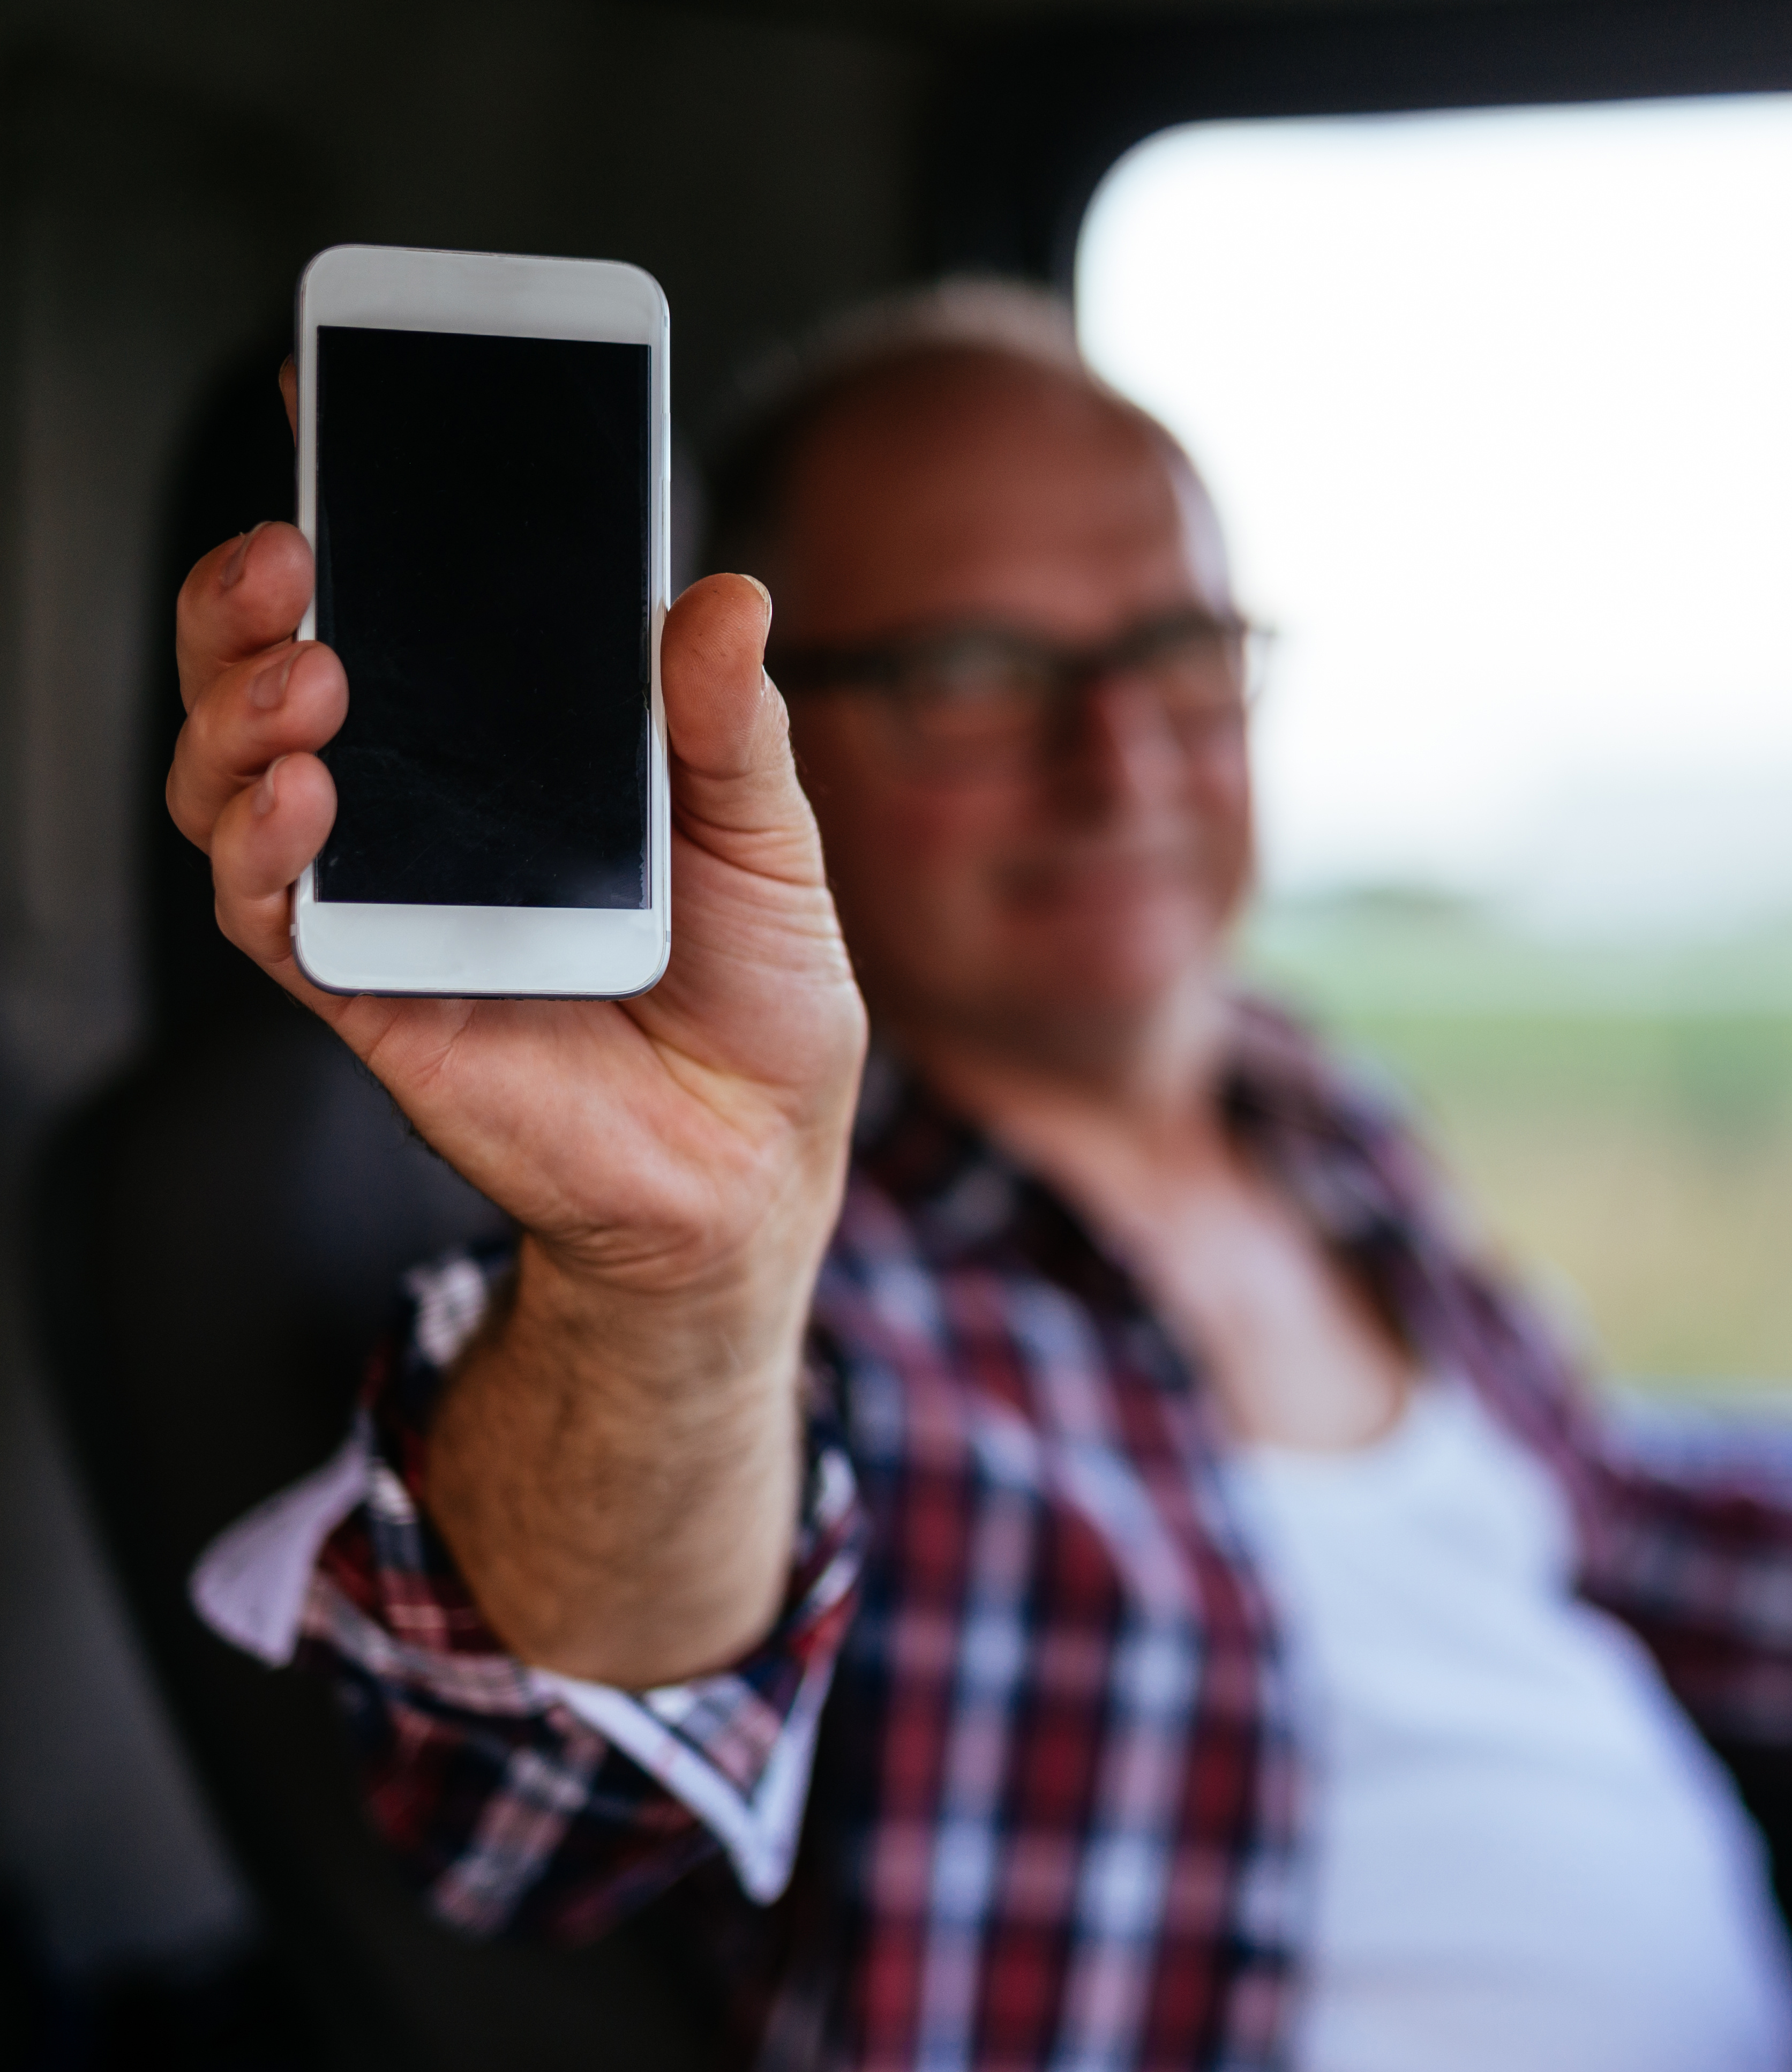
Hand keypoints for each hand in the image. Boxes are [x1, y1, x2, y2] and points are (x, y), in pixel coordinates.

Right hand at [165, 366, 868, 1681]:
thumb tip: (726, 592)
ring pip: (237, 778)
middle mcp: (433, 812)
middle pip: (276, 674)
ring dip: (241, 709)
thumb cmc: (762, 1000)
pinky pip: (267, 908)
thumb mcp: (772, 841)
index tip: (323, 404)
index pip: (409, 613)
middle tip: (293, 553)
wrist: (754, 1164)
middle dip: (252, 602)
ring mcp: (386, 897)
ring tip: (309, 671)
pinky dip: (263, 845)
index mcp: (521, 753)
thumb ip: (733, 725)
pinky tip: (303, 797)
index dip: (352, 509)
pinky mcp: (367, 991)